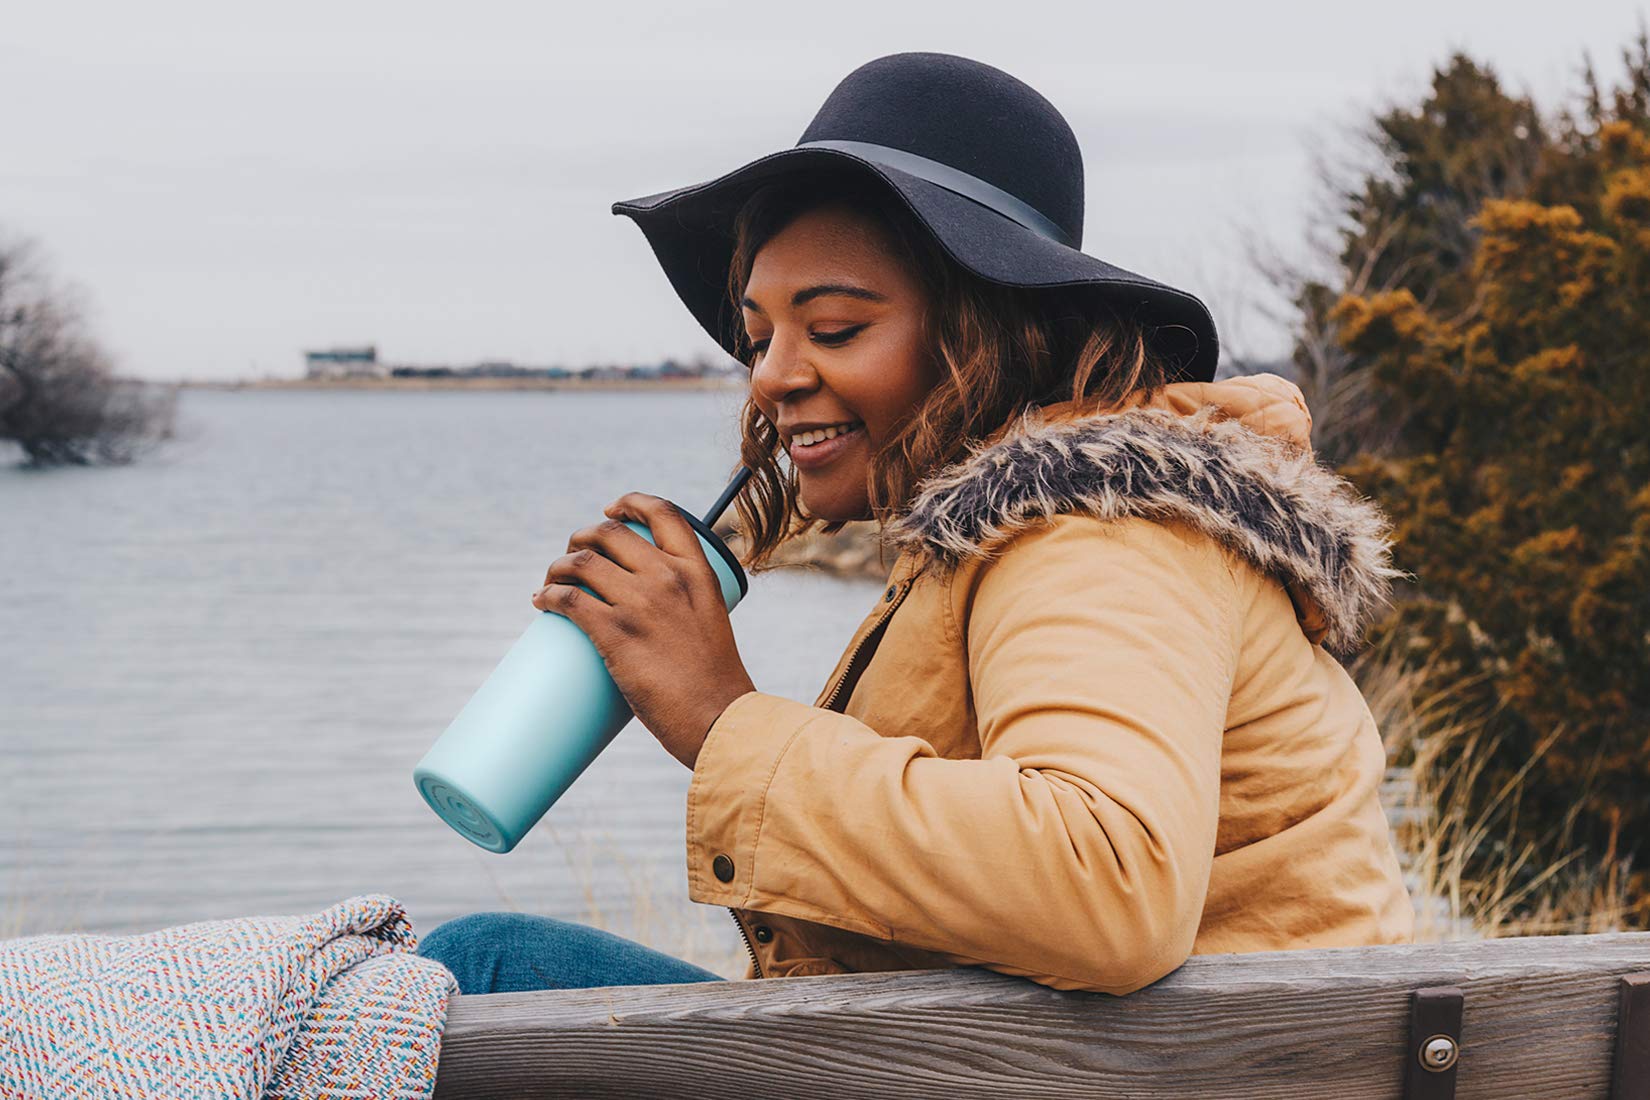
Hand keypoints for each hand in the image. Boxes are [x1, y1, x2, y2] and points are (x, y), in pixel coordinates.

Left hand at [532, 491, 755, 769]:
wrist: (718, 718)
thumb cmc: (714, 682)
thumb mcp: (710, 621)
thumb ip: (684, 604)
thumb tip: (648, 609)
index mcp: (697, 571)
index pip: (662, 513)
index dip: (630, 502)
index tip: (610, 509)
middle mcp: (668, 577)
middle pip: (609, 534)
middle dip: (582, 538)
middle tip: (572, 556)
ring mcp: (640, 603)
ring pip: (581, 563)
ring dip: (557, 567)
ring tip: (551, 582)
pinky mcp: (615, 633)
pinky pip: (567, 599)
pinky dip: (548, 595)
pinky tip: (541, 600)